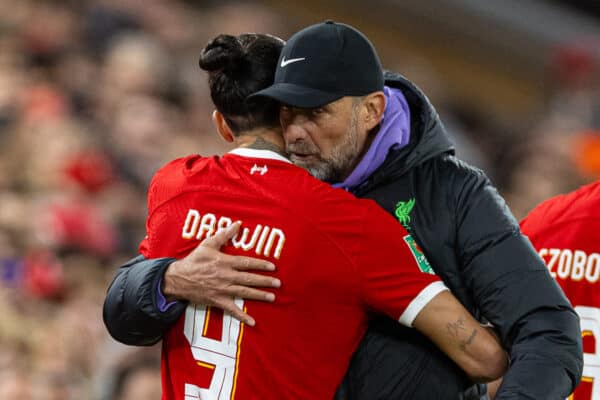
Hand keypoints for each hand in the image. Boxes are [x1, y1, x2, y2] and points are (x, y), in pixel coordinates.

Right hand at [162, 221, 279, 325]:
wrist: (178, 279)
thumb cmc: (194, 260)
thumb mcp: (208, 244)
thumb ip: (224, 235)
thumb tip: (237, 224)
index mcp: (224, 262)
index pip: (246, 263)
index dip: (260, 265)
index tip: (272, 267)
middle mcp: (226, 276)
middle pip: (249, 279)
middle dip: (265, 281)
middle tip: (278, 283)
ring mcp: (222, 290)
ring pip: (244, 293)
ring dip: (259, 296)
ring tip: (272, 297)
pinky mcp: (218, 301)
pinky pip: (232, 310)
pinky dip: (242, 316)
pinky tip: (252, 322)